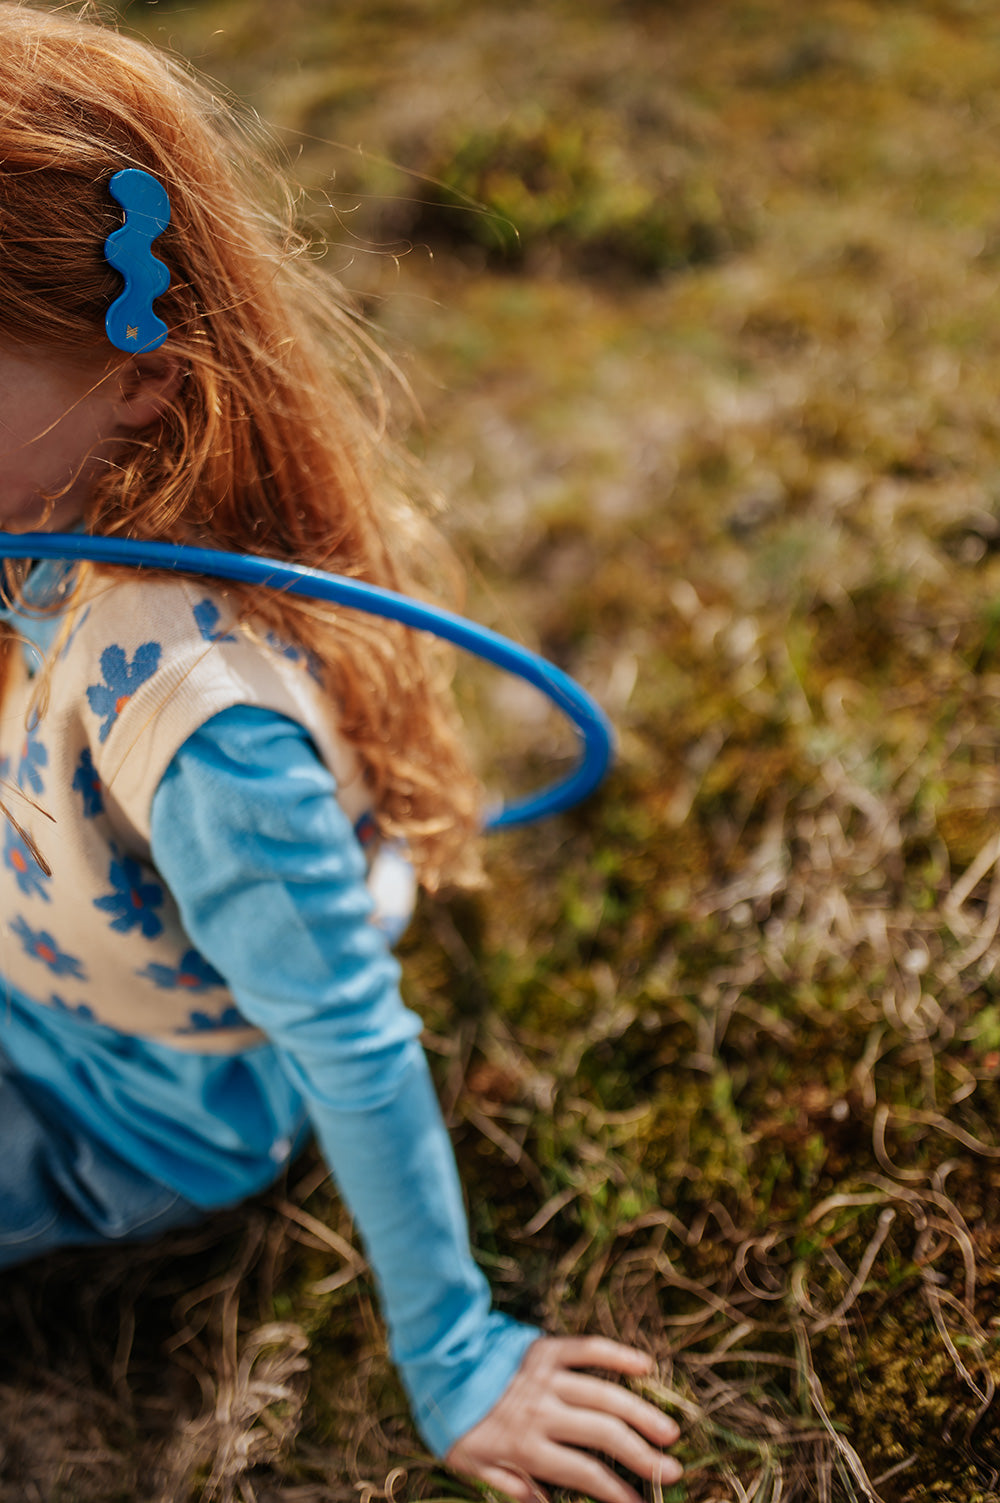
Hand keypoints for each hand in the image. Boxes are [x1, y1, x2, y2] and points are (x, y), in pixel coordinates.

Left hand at [444, 1335, 681, 1502]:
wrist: (437, 1357)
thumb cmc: (453, 1417)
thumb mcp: (469, 1463)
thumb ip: (509, 1486)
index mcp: (525, 1443)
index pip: (583, 1472)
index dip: (616, 1492)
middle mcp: (543, 1409)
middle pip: (604, 1434)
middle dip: (642, 1455)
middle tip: (672, 1468)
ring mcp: (548, 1375)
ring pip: (605, 1394)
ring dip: (640, 1413)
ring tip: (669, 1432)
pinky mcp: (547, 1347)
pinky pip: (588, 1349)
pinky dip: (617, 1356)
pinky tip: (645, 1367)